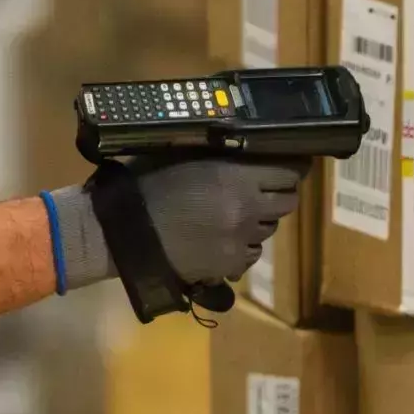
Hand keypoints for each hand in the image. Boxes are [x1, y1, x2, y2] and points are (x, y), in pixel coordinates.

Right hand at [47, 156, 310, 289]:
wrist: (121, 231)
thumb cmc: (146, 183)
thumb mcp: (185, 155)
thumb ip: (224, 154)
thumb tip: (254, 148)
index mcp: (236, 176)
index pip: (290, 172)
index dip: (292, 169)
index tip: (290, 166)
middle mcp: (247, 209)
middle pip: (287, 202)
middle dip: (278, 194)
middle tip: (261, 190)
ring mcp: (240, 240)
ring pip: (268, 229)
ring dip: (258, 221)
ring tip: (230, 215)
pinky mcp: (229, 265)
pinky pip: (250, 254)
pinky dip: (241, 246)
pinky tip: (219, 238)